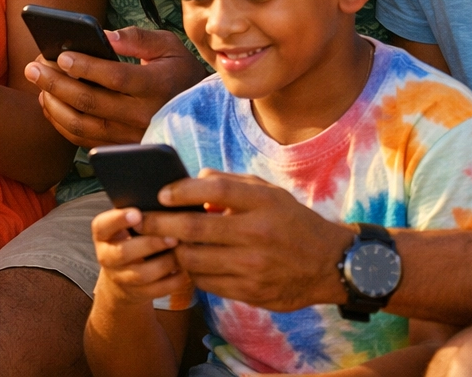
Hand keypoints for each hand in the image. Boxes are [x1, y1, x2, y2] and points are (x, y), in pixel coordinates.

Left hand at [25, 26, 207, 146]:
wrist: (200, 113)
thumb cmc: (178, 71)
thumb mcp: (168, 46)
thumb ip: (138, 38)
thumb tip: (106, 36)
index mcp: (157, 86)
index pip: (115, 77)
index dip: (86, 67)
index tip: (61, 55)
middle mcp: (144, 115)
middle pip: (91, 102)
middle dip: (56, 82)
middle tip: (33, 67)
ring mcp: (131, 135)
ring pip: (83, 125)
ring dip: (53, 104)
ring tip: (37, 82)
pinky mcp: (121, 147)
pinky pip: (84, 139)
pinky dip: (61, 122)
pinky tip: (49, 103)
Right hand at [91, 206, 190, 307]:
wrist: (123, 279)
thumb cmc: (132, 240)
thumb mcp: (128, 226)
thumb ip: (141, 214)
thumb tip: (169, 198)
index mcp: (103, 235)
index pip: (102, 226)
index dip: (118, 220)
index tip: (138, 214)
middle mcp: (107, 257)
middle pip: (124, 252)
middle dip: (150, 244)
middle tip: (173, 236)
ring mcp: (121, 278)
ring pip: (142, 274)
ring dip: (165, 262)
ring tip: (182, 251)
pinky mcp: (138, 294)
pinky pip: (157, 290)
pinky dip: (174, 279)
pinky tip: (185, 269)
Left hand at [139, 171, 354, 313]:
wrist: (329, 264)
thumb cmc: (292, 221)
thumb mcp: (268, 192)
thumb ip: (230, 184)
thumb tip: (192, 181)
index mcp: (262, 203)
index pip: (214, 190)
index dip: (182, 190)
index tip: (162, 193)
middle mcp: (257, 234)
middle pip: (194, 228)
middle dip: (160, 223)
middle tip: (142, 220)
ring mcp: (253, 266)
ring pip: (194, 259)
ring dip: (173, 250)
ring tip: (163, 242)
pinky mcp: (251, 291)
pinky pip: (206, 282)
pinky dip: (192, 271)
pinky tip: (187, 262)